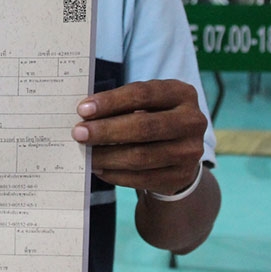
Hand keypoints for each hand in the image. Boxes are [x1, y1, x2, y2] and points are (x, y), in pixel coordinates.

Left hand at [71, 79, 206, 195]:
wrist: (180, 153)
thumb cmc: (153, 118)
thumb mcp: (146, 104)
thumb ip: (122, 105)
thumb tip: (85, 114)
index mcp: (182, 93)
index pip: (143, 94)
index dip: (111, 101)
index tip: (83, 109)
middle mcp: (192, 121)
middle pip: (144, 126)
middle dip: (106, 130)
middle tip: (78, 133)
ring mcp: (190, 151)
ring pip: (142, 156)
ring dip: (107, 156)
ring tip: (86, 154)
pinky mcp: (181, 176)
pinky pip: (143, 178)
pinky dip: (116, 174)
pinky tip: (100, 169)